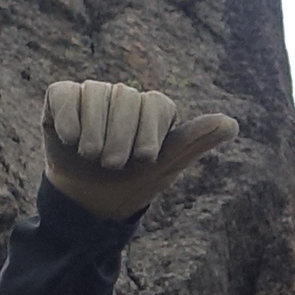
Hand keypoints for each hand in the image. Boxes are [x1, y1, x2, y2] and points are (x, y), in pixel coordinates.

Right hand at [41, 79, 236, 220]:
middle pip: (124, 96)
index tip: (144, 160)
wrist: (88, 202)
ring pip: (94, 92)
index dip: (148, 132)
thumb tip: (232, 124)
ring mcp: (93, 95)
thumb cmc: (133, 184)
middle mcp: (124, 96)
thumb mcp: (166, 167)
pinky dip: (68, 118)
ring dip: (92, 132)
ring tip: (90, 156)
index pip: (154, 103)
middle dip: (119, 137)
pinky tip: (70, 140)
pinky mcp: (62, 99)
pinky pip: (64, 93)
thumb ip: (195, 142)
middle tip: (112, 165)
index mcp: (153, 108)